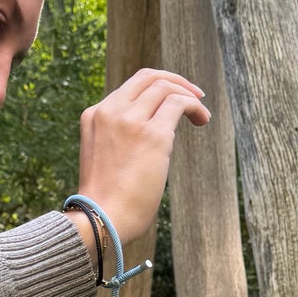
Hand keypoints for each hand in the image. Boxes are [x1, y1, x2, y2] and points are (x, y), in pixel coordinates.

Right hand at [72, 68, 209, 256]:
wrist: (100, 219)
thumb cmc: (106, 202)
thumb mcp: (104, 158)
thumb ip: (119, 139)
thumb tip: (150, 139)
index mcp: (94, 116)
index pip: (130, 87)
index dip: (157, 86)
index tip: (174, 97)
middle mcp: (110, 111)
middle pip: (148, 77)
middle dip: (176, 81)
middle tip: (196, 95)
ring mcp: (130, 121)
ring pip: (165, 88)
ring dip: (190, 97)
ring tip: (202, 117)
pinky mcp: (152, 135)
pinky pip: (179, 104)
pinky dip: (195, 107)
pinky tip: (202, 120)